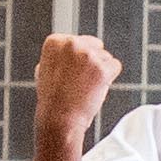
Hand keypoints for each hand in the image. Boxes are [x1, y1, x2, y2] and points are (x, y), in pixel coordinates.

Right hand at [35, 32, 121, 149]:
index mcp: (55, 41)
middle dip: (92, 62)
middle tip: (81, 81)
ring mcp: (88, 55)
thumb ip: (59, 54)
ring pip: (106, 57)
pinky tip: (95, 89)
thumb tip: (68, 44)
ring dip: (100, 71)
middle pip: (95, 45)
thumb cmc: (52, 98)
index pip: (79, 41)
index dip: (78, 60)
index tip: (70, 74)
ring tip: (85, 87)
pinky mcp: (102, 68)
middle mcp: (71, 44)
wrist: (59, 119)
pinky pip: (115, 66)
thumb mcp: (46, 69)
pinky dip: (109, 78)